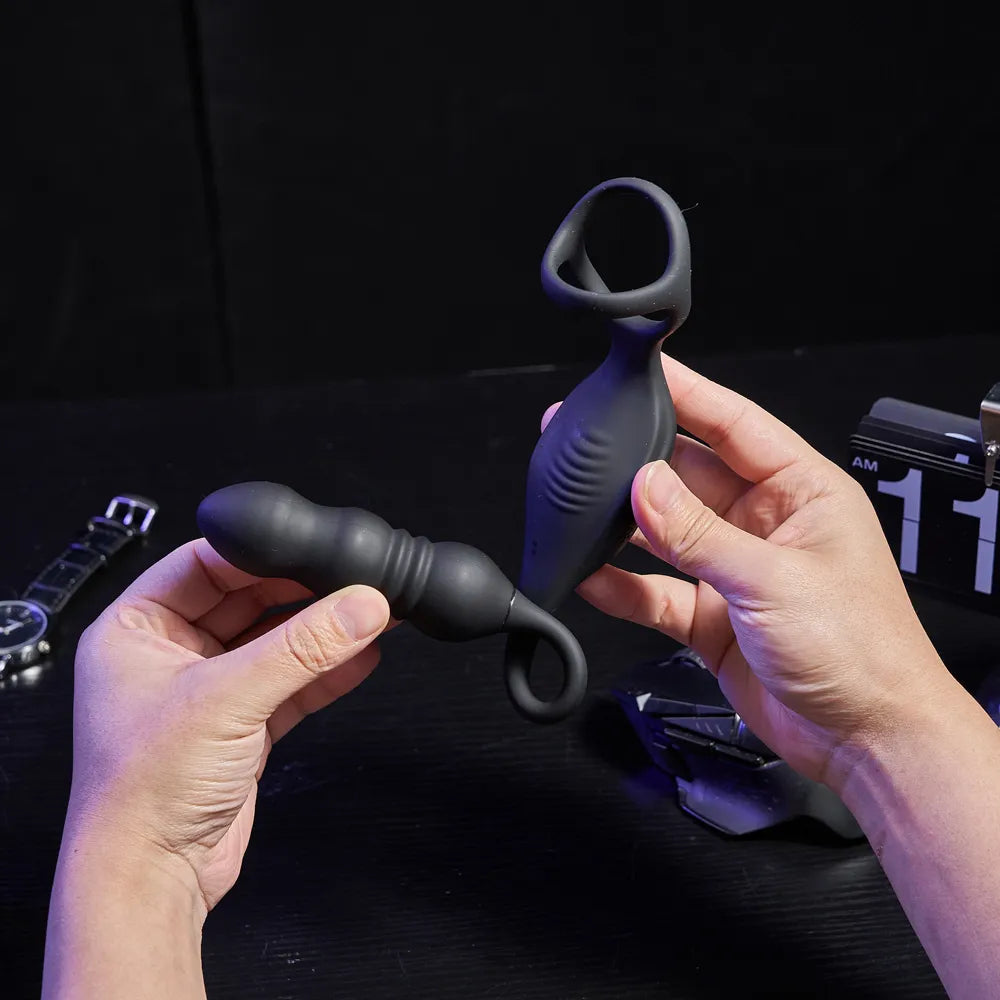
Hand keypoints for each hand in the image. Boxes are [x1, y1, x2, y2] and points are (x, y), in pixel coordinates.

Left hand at [62, 539, 389, 909]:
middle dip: (303, 594)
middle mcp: (169, 654)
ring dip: (322, 634)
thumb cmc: (142, 792)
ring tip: (372, 615)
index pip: (205, 564)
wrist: (151, 878)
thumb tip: (360, 606)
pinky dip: (325, 673)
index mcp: (136, 628)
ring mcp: (208, 691)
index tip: (313, 548)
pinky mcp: (240, 726)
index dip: (260, 554)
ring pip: (274, 644)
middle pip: (248, 601)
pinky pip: (290, 685)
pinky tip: (361, 658)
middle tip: (354, 584)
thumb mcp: (226, 699)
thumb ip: (302, 649)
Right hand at [544, 355, 956, 787]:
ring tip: (579, 506)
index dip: (689, 394)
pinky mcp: (712, 616)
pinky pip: (655, 590)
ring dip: (625, 524)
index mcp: (802, 493)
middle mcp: (765, 524)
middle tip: (591, 443)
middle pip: (690, 475)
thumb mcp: (774, 580)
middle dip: (641, 460)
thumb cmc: (862, 654)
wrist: (866, 741)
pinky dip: (622, 584)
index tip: (646, 372)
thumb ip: (700, 535)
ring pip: (667, 532)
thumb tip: (645, 488)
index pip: (735, 425)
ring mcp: (735, 570)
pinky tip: (591, 575)